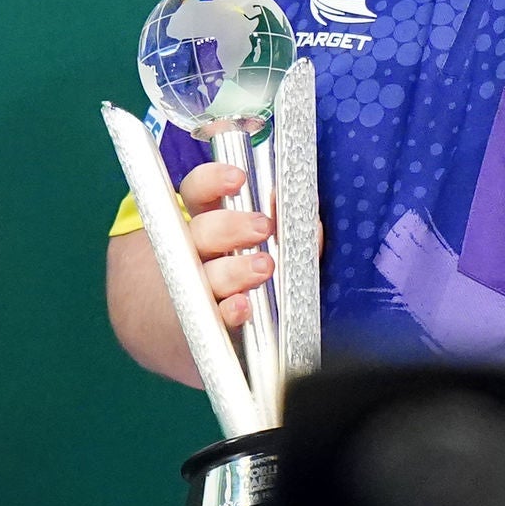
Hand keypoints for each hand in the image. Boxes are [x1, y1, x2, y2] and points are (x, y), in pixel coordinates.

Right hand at [175, 160, 274, 328]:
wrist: (198, 327)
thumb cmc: (239, 277)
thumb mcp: (256, 246)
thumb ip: (285, 230)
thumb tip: (310, 222)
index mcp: (206, 224)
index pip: (198, 192)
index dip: (213, 181)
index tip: (238, 178)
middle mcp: (194, 253)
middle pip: (202, 231)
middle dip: (231, 226)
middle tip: (262, 227)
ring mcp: (195, 289)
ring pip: (207, 274)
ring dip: (234, 269)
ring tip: (264, 266)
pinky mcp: (204, 324)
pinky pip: (212, 316)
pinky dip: (228, 311)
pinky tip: (243, 306)